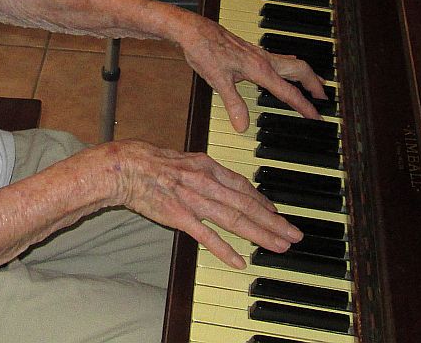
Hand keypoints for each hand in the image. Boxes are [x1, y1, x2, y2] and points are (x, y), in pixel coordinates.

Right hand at [111, 140, 302, 268]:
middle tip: (293, 234)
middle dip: (274, 222)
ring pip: (235, 219)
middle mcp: (207, 182)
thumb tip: (222, 181)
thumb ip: (205, 172)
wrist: (127, 166)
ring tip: (279, 246)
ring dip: (260, 234)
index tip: (277, 213)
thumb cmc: (151, 161)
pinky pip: (207, 235)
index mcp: (208, 167)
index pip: (244, 187)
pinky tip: (239, 260)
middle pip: (247, 205)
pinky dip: (225, 248)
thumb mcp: (185, 159)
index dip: (263, 202)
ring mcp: (195, 200)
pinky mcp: (181, 216)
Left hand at [180, 16, 326, 132]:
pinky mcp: (252, 51)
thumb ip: (233, 103)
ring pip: (292, 63)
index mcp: (259, 69)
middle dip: (314, 85)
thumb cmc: (204, 50)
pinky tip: (287, 71)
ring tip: (316, 85)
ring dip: (306, 74)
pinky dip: (292, 68)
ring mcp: (259, 53)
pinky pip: (281, 59)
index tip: (317, 117)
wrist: (194, 30)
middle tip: (325, 100)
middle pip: (300, 70)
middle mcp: (264, 59)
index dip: (304, 106)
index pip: (288, 92)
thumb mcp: (217, 80)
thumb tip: (242, 125)